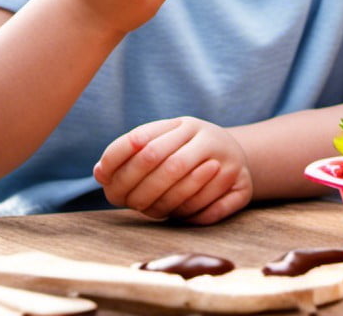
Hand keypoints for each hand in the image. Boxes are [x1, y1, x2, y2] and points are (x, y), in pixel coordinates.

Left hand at [94, 116, 252, 223]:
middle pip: (164, 165)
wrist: (236, 158)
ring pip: (188, 186)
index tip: (105, 180)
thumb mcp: (163, 144)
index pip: (141, 139)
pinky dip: (191, 217)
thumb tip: (100, 172)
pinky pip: (211, 208)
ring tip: (155, 210)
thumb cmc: (186, 155)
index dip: (116, 161)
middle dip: (140, 192)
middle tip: (133, 205)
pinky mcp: (242, 184)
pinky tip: (183, 215)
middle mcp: (207, 136)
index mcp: (183, 125)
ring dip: (164, 206)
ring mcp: (229, 159)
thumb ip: (131, 156)